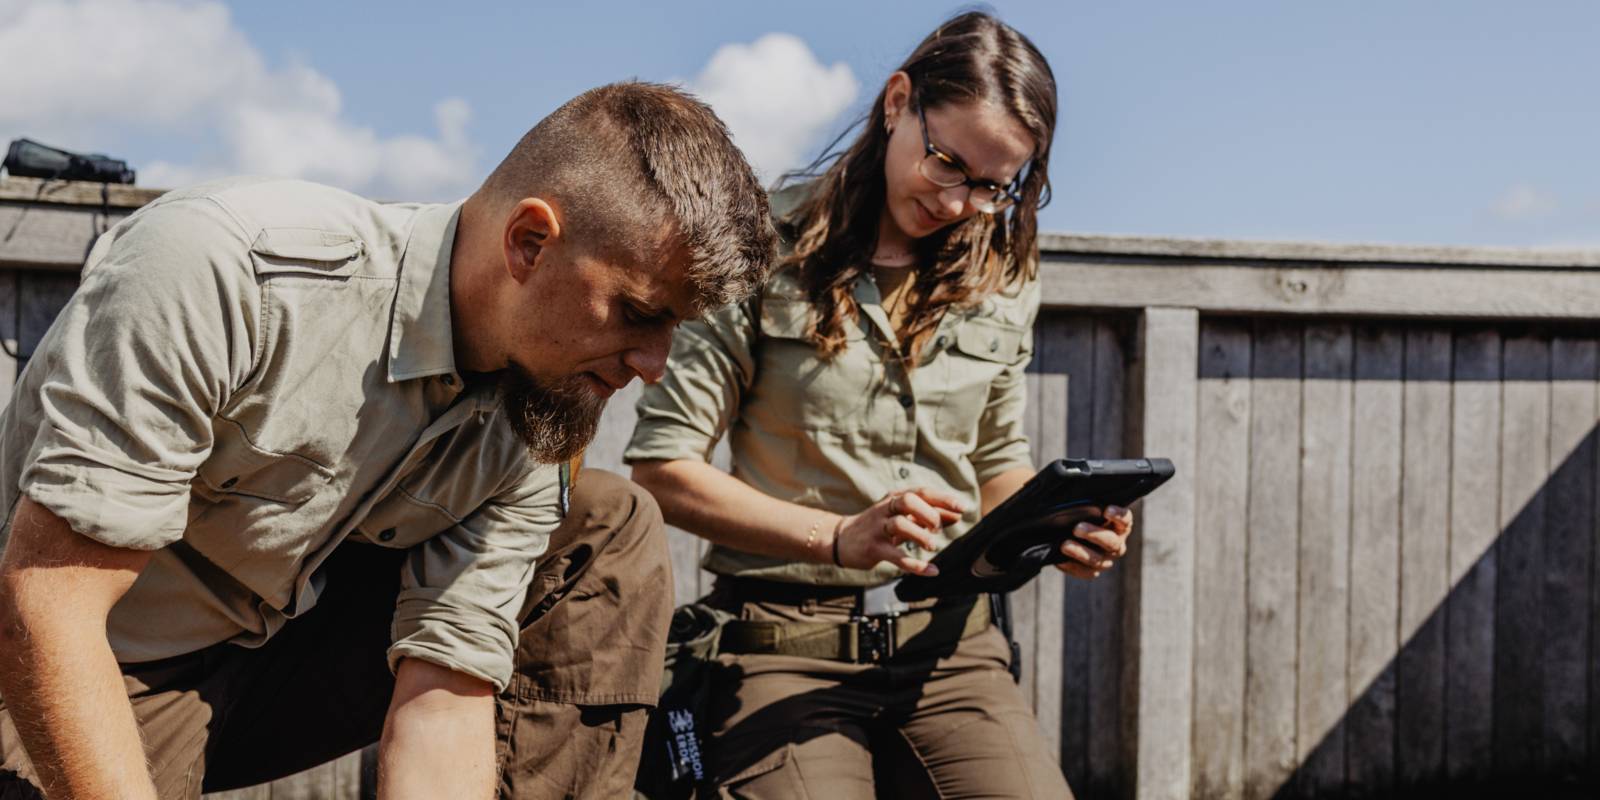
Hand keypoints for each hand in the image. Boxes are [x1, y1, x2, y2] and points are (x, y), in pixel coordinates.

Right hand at [833, 488, 965, 575]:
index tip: (962, 508)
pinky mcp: (873, 548)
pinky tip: (932, 570)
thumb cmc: (878, 526)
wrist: (841, 539)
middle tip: (937, 528)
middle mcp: (885, 509)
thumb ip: (928, 515)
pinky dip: (915, 565)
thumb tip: (957, 515)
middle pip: (908, 500)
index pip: (921, 492)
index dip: (943, 499)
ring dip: (920, 535)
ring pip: (900, 524)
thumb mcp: (902, 516)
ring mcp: (878, 528)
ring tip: (932, 546)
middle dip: (928, 513)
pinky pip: (896, 556)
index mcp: (894, 498)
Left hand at [1056, 505, 1133, 579]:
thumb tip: (1074, 496)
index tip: (1107, 510)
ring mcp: (1106, 559)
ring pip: (1098, 560)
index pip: (1125, 520)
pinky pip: (1085, 572)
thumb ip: (1087, 505)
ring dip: (1080, 553)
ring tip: (1065, 545)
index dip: (1118, 516)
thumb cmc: (1083, 516)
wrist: (1072, 533)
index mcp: (1120, 526)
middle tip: (1077, 529)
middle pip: (1111, 542)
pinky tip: (1060, 561)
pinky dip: (1072, 566)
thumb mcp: (1088, 509)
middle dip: (1094, 535)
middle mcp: (1117, 543)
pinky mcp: (1093, 570)